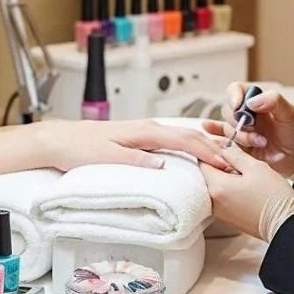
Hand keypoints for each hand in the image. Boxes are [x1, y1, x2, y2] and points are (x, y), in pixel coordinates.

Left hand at [41, 119, 227, 171]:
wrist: (58, 139)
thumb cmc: (78, 148)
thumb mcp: (105, 157)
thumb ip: (135, 161)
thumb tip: (163, 166)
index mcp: (144, 131)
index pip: (185, 140)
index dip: (208, 153)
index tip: (225, 164)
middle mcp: (147, 127)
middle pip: (189, 135)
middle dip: (214, 147)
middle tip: (234, 162)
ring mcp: (144, 131)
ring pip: (182, 136)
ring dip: (204, 145)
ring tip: (223, 157)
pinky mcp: (139, 137)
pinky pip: (171, 140)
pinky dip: (189, 146)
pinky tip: (195, 154)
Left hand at [199, 143, 293, 241]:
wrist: (286, 225)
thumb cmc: (273, 196)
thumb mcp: (255, 167)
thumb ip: (234, 154)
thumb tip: (223, 147)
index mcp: (217, 186)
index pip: (202, 162)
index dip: (213, 151)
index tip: (226, 149)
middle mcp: (213, 202)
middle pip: (207, 175)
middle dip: (220, 165)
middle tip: (238, 160)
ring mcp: (220, 212)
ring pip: (215, 186)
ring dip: (226, 178)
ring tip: (245, 175)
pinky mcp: (228, 219)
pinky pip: (222, 198)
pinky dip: (230, 190)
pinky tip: (247, 188)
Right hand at [202, 84, 293, 192]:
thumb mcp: (291, 113)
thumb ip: (273, 101)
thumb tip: (251, 102)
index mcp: (259, 101)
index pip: (236, 90)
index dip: (233, 96)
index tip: (238, 105)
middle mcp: (248, 114)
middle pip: (229, 110)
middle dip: (240, 121)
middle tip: (256, 131)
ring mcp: (244, 131)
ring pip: (227, 128)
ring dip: (241, 136)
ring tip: (260, 143)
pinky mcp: (241, 147)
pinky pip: (223, 140)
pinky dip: (215, 135)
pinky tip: (208, 130)